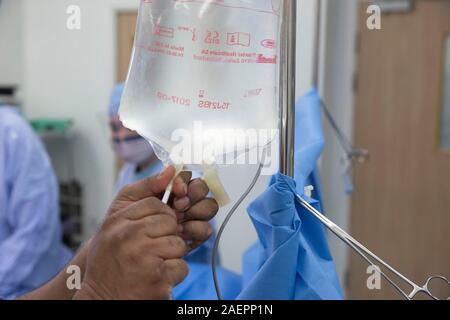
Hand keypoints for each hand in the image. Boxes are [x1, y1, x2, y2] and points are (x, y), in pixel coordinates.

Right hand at [74, 169, 187, 299]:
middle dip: (167, 234)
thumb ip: (143, 192)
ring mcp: (144, 259)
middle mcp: (129, 237)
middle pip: (170, 222)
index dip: (161, 215)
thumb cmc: (111, 257)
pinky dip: (173, 274)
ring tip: (151, 263)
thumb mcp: (116, 221)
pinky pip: (182, 266)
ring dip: (171, 255)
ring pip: (178, 244)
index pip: (155, 204)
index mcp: (119, 222)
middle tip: (152, 247)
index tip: (154, 226)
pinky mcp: (157, 280)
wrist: (101, 298)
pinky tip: (156, 277)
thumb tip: (171, 170)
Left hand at [111, 167, 218, 251]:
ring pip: (209, 206)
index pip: (186, 176)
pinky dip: (196, 230)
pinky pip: (206, 228)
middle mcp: (183, 201)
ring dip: (196, 211)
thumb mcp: (130, 197)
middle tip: (178, 205)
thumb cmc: (122, 221)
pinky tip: (182, 234)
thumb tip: (170, 169)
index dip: (185, 181)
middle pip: (202, 189)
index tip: (177, 189)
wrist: (121, 250)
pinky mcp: (194, 236)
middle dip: (194, 195)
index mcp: (168, 189)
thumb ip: (149, 183)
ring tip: (179, 221)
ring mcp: (190, 218)